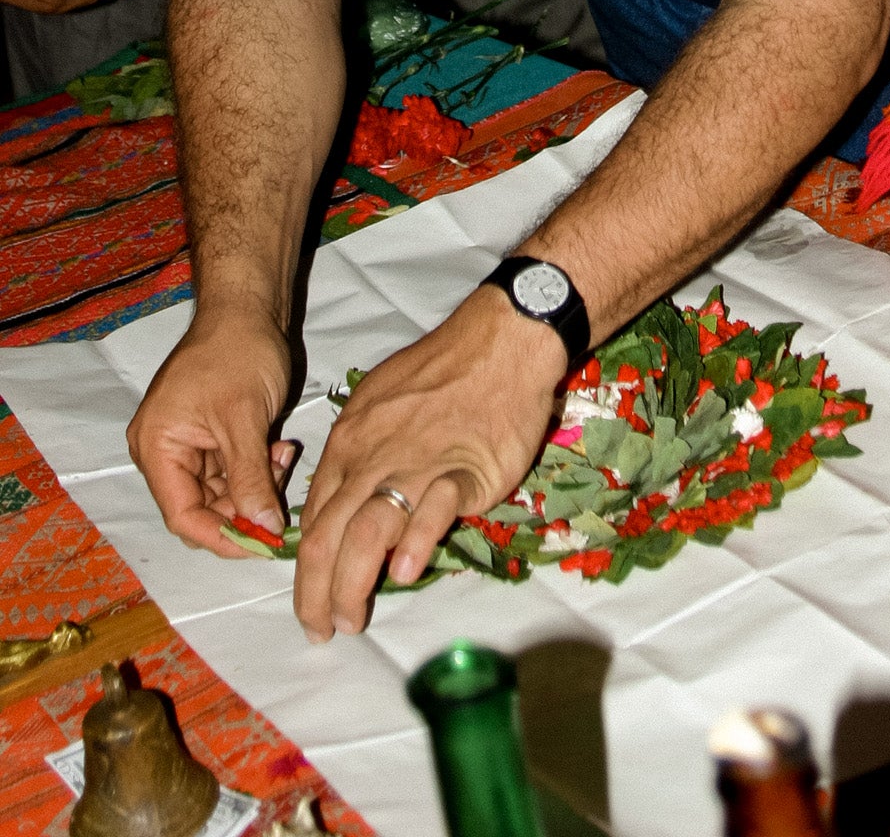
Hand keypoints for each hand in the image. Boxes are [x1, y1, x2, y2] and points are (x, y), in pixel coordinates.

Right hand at [127, 304, 293, 553]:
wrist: (248, 307)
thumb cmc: (238, 353)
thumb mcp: (245, 420)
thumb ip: (250, 478)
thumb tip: (263, 530)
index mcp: (157, 447)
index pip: (183, 515)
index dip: (222, 537)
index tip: (261, 545)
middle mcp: (165, 451)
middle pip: (201, 508)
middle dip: (244, 509)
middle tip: (282, 500)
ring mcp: (188, 443)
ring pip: (222, 492)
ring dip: (255, 486)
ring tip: (282, 458)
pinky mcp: (211, 434)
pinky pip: (232, 469)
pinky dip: (256, 468)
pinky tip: (279, 449)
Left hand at [294, 286, 566, 639]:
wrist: (500, 340)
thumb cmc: (443, 368)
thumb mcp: (380, 401)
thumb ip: (361, 452)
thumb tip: (348, 498)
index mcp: (350, 442)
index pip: (313, 517)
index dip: (307, 566)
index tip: (312, 596)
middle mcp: (372, 458)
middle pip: (326, 536)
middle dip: (314, 593)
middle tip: (321, 631)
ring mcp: (417, 465)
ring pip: (367, 533)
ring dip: (351, 586)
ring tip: (352, 621)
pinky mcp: (465, 471)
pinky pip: (431, 511)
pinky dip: (414, 546)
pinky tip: (404, 573)